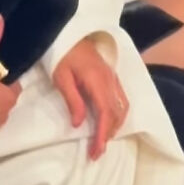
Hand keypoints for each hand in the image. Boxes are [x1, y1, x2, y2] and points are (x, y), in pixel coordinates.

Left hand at [53, 38, 128, 159]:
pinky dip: (118, 115)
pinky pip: (122, 99)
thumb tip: (78, 124)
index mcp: (97, 81)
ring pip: (122, 107)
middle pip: (116, 113)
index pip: (105, 113)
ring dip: (115, 126)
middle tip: (96, 152)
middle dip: (108, 135)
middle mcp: (110, 81)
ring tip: (102, 140)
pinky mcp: (112, 76)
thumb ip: (72, 100)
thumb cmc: (61, 54)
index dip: (102, 135)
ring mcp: (113, 78)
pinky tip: (109, 122)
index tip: (96, 151)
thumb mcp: (61, 78)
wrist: (67, 32)